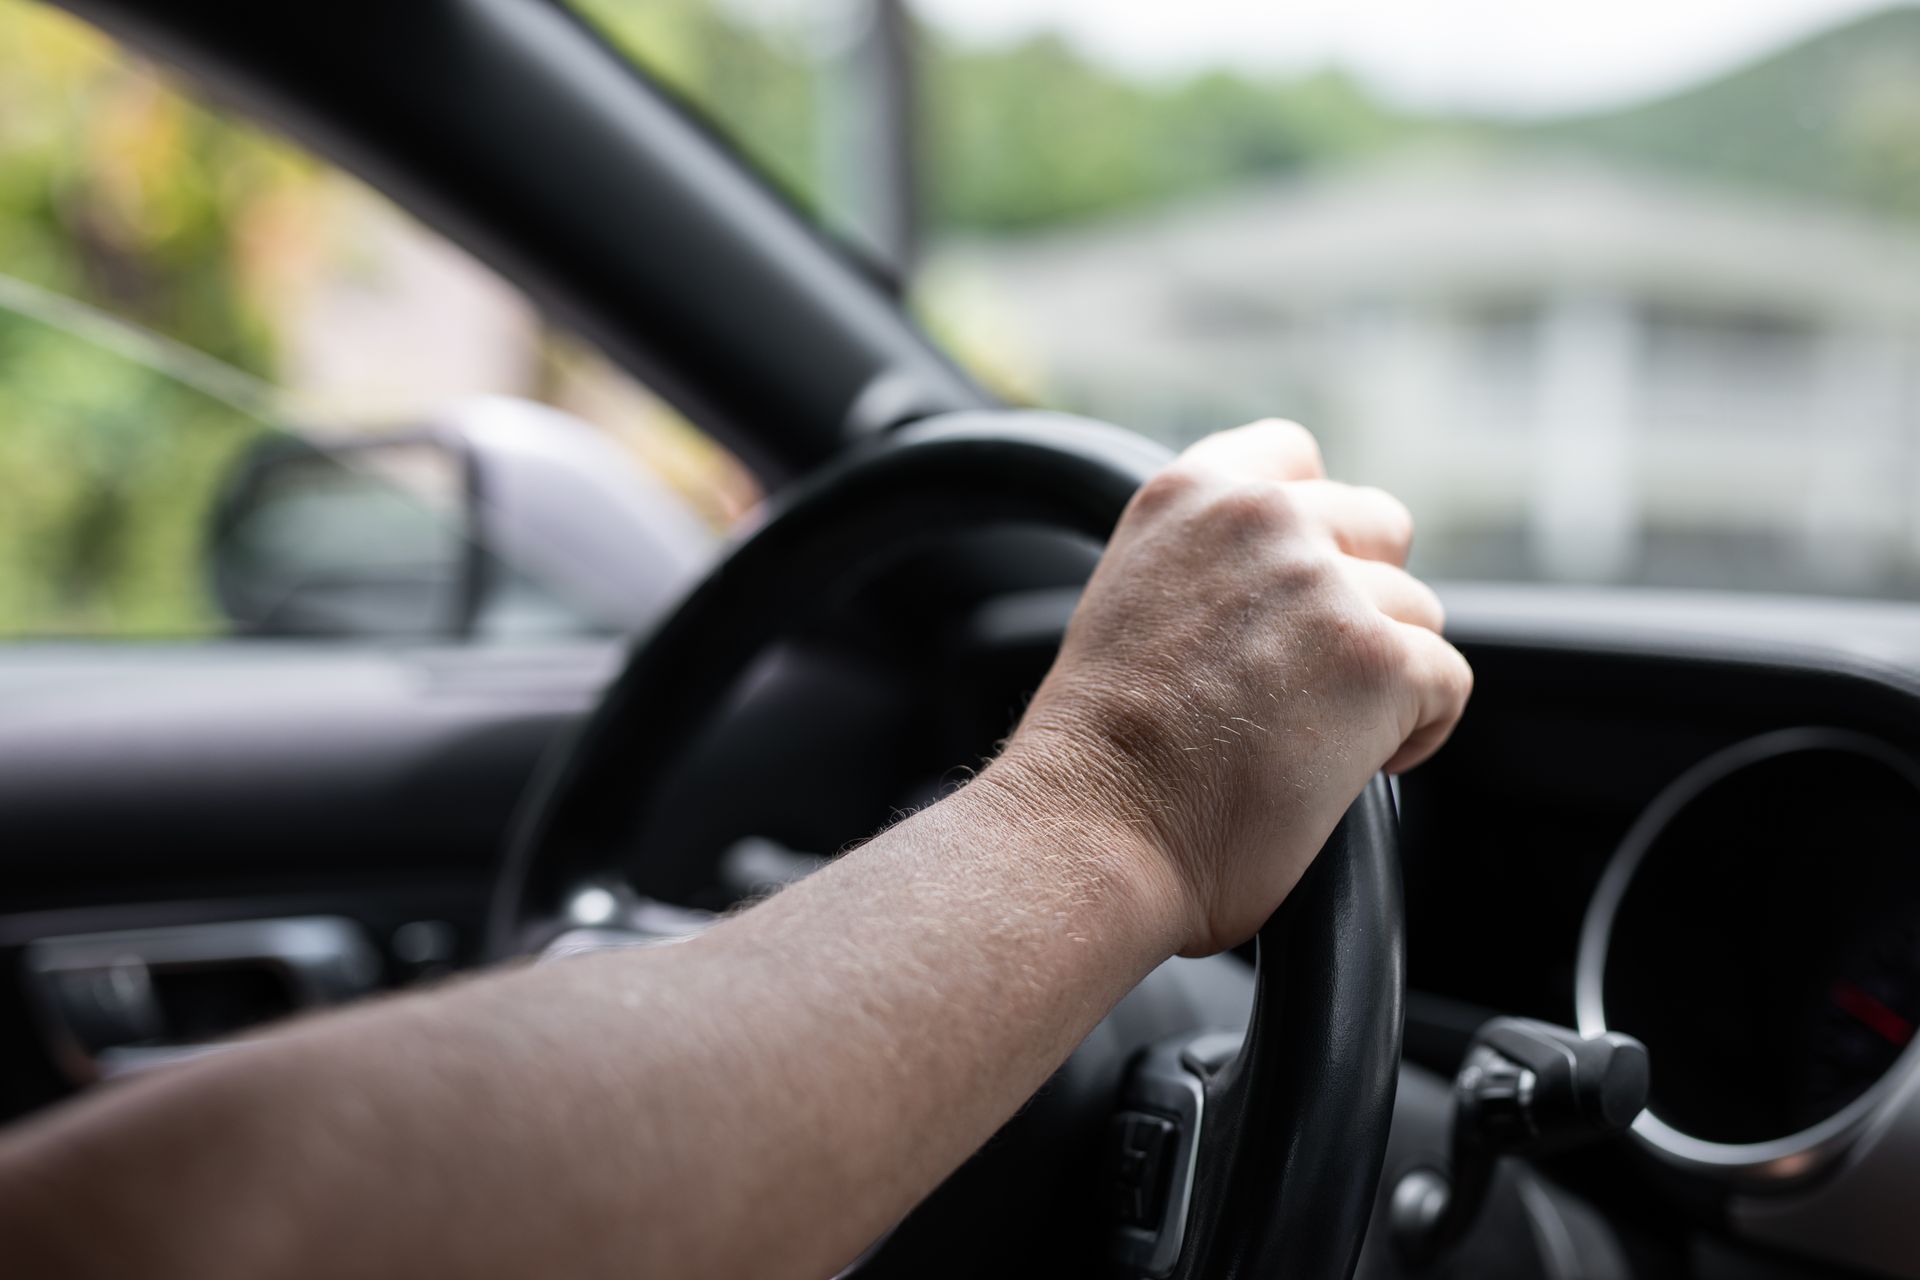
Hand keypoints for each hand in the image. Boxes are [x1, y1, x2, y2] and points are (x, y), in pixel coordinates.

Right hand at [1000, 419, 1471, 955]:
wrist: (1093, 829)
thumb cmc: (1098, 754)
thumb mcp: (1131, 601)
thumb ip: (1208, 565)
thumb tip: (1282, 593)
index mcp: (1190, 493)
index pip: (1294, 454)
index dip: (1313, 531)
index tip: (1294, 597)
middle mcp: (1262, 517)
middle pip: (1379, 526)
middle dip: (1362, 599)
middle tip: (1311, 677)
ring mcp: (1325, 584)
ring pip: (1418, 612)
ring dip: (1382, 675)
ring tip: (1317, 736)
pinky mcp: (1380, 660)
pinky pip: (1447, 682)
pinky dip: (1417, 731)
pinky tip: (1354, 767)